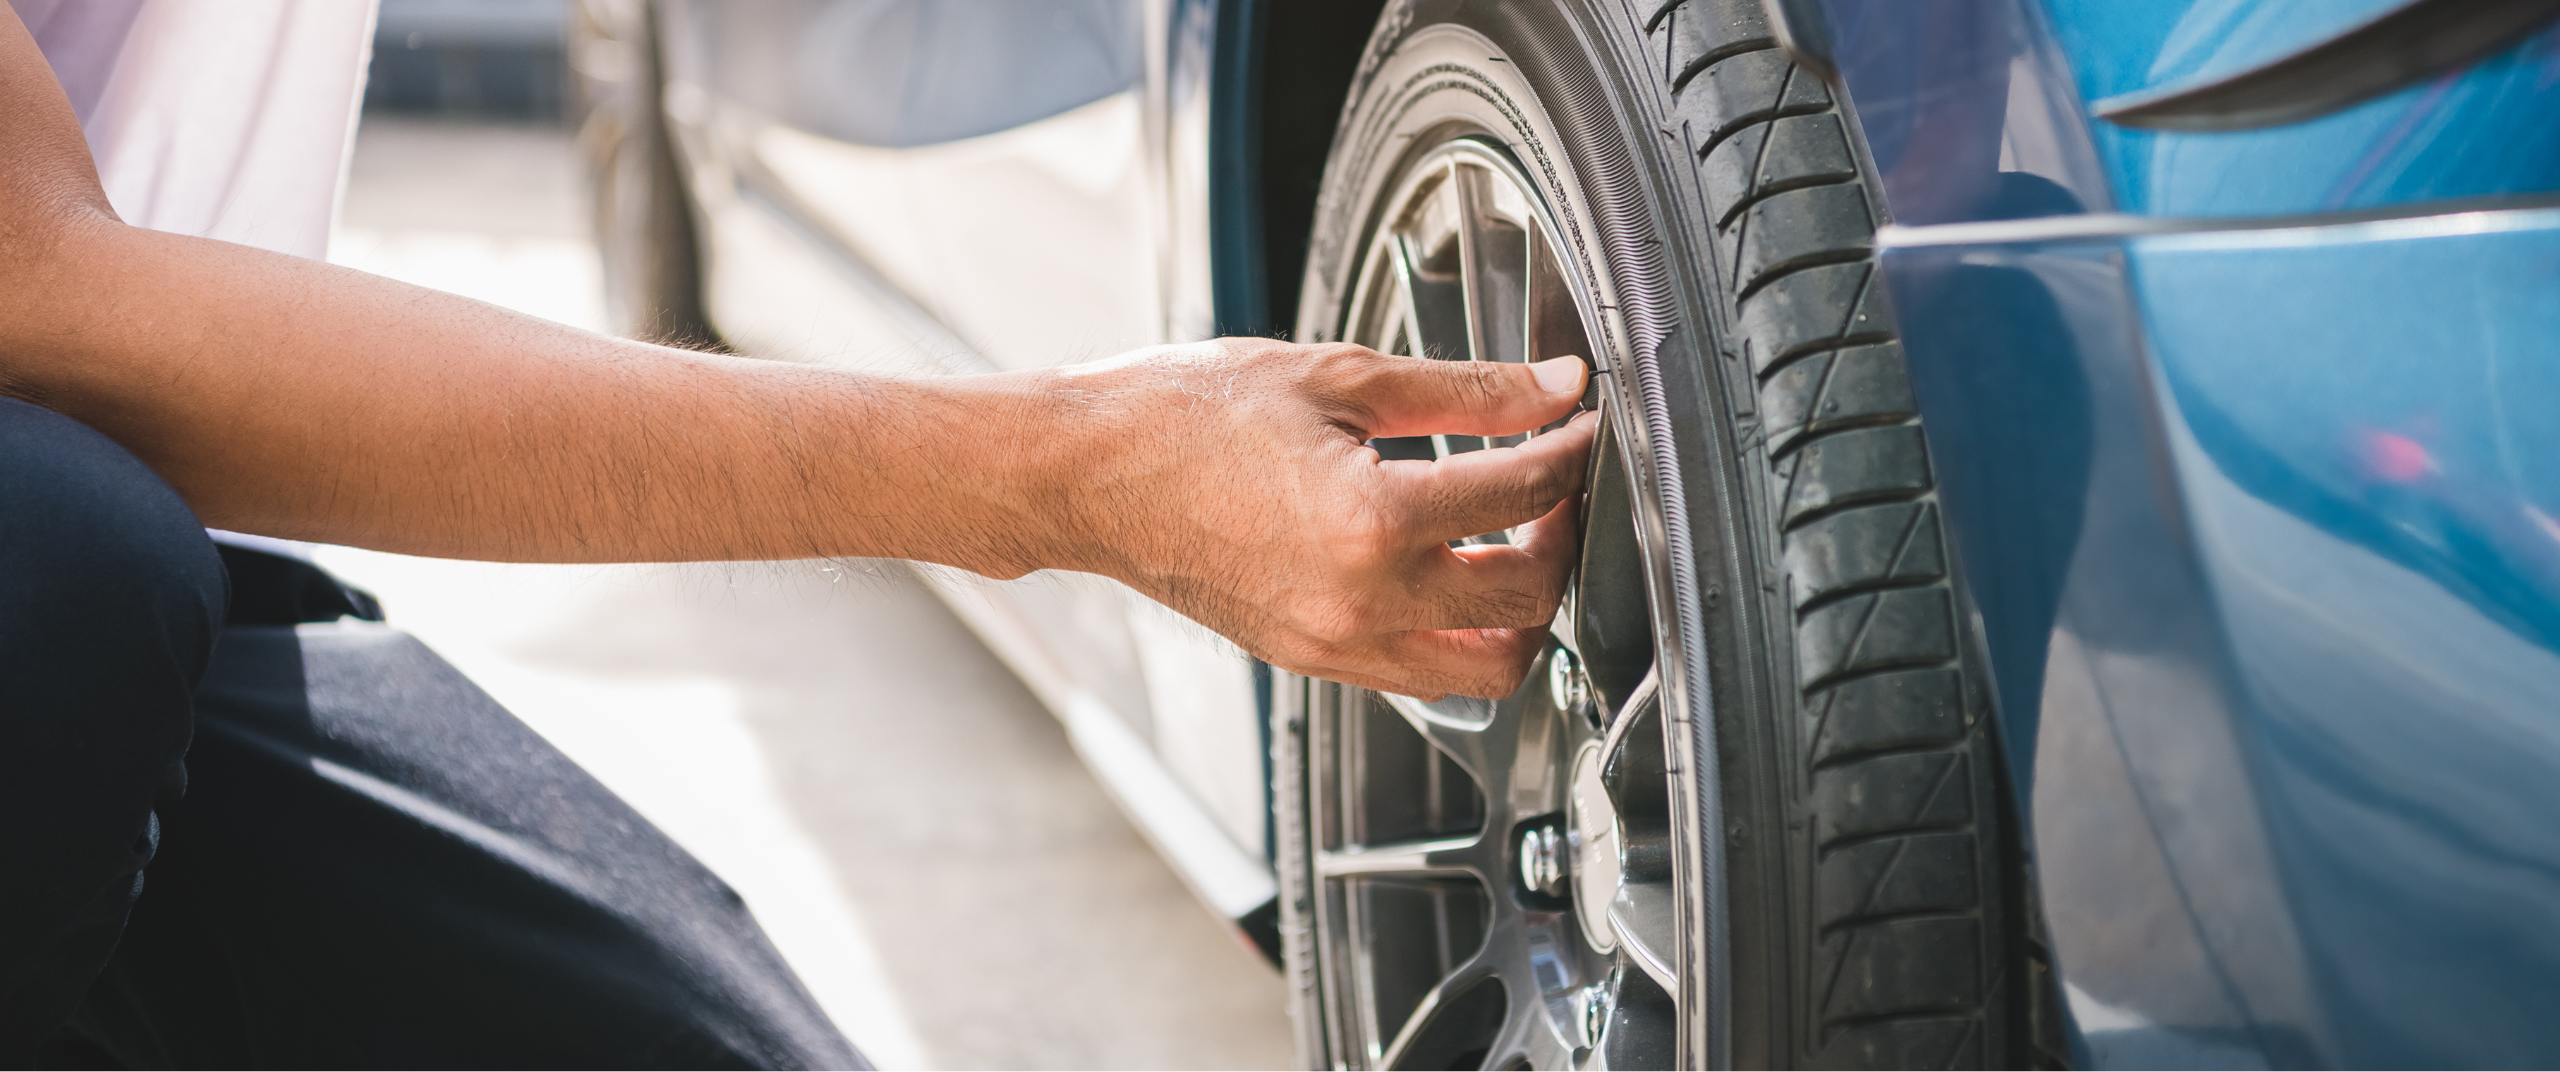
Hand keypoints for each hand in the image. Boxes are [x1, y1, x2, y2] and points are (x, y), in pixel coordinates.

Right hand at [1039, 338, 1595, 699]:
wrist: (1085, 474)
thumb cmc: (1181, 416)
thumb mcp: (1336, 376)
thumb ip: (1464, 389)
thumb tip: (1552, 388)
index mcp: (1371, 520)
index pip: (1524, 494)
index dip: (1571, 449)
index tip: (1579, 422)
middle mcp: (1361, 601)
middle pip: (1529, 599)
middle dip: (1564, 537)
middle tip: (1556, 485)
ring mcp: (1337, 643)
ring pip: (1489, 668)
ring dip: (1525, 611)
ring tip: (1515, 543)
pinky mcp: (1314, 661)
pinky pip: (1424, 676)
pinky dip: (1461, 635)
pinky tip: (1451, 574)